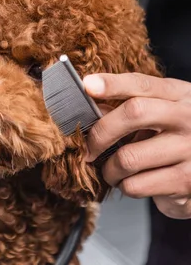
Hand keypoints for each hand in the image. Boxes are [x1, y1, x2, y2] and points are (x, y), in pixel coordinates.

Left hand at [83, 73, 190, 219]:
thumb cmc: (176, 135)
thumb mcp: (161, 111)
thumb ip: (130, 105)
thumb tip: (91, 106)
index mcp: (178, 94)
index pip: (142, 84)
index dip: (113, 83)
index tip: (88, 85)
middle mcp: (187, 117)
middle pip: (134, 112)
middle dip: (101, 132)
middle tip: (88, 148)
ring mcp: (189, 149)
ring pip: (129, 156)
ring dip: (109, 168)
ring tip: (110, 169)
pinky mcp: (186, 181)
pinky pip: (137, 185)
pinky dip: (124, 185)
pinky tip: (129, 181)